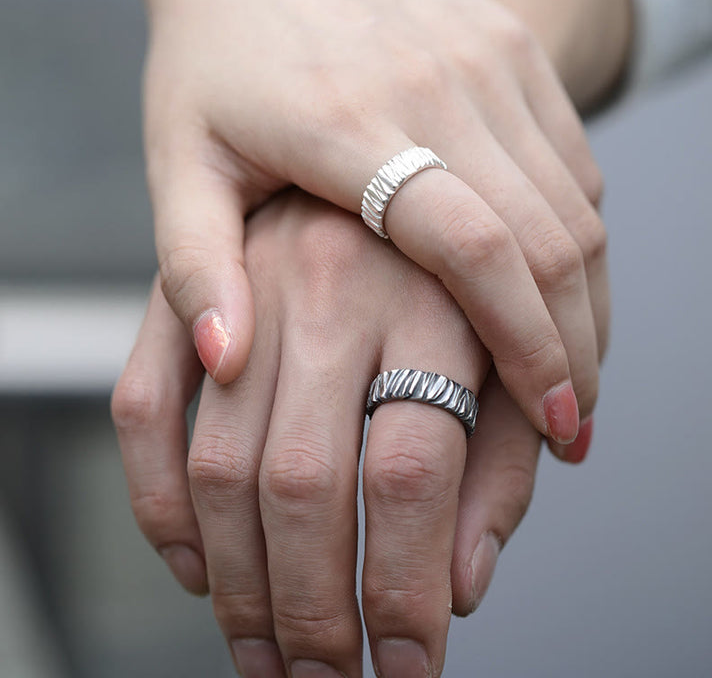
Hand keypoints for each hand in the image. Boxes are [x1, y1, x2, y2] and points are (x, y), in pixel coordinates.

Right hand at [113, 192, 591, 676]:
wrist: (377, 148)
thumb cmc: (454, 275)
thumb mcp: (504, 356)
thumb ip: (497, 464)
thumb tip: (461, 587)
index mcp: (432, 302)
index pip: (412, 474)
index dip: (405, 592)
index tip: (406, 667)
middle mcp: (335, 288)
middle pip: (307, 481)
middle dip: (314, 609)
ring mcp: (250, 285)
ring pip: (219, 461)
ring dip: (238, 582)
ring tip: (265, 654)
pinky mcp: (188, 291)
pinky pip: (143, 408)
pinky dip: (157, 506)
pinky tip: (197, 570)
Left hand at [134, 0, 611, 444]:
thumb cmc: (216, 62)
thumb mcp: (182, 162)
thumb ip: (196, 266)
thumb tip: (226, 365)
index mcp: (356, 124)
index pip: (477, 247)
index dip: (525, 344)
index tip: (549, 420)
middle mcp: (442, 84)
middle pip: (549, 239)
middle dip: (574, 345)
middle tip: (572, 424)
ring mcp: (489, 59)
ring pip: (575, 206)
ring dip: (585, 302)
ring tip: (574, 373)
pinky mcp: (511, 49)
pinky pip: (571, 162)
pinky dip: (577, 241)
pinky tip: (559, 294)